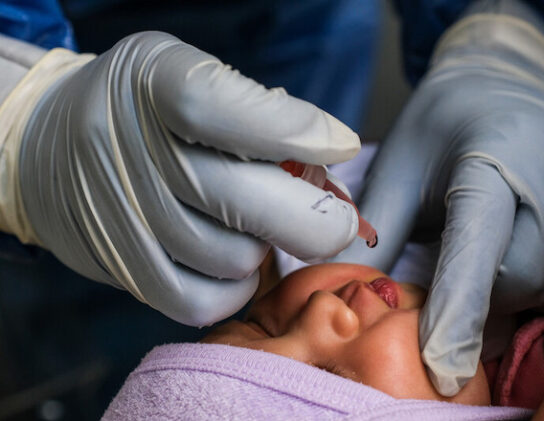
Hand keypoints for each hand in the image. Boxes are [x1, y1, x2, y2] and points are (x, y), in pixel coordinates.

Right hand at [0, 31, 359, 325]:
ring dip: (268, 249)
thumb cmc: (143, 110)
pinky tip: (239, 263)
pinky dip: (238, 288)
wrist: (52, 148)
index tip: (340, 144)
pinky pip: (203, 301)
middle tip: (340, 222)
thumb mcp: (187, 74)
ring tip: (260, 229)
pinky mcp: (124, 269)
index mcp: (154, 84)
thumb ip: (253, 108)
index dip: (293, 131)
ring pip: (235, 258)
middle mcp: (131, 151)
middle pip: (243, 201)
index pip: (224, 109)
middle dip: (316, 220)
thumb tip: (329, 153)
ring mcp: (125, 218)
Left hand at [334, 12, 543, 394]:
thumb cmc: (439, 129)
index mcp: (490, 162)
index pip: (477, 252)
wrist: (499, 85)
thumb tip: (362, 299)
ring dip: (521, 290)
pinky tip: (532, 250)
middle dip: (480, 295)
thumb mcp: (398, 172)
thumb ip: (379, 235)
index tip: (441, 367)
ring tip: (497, 248)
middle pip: (522, 284)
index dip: (456, 313)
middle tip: (456, 265)